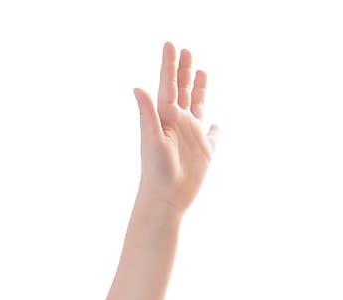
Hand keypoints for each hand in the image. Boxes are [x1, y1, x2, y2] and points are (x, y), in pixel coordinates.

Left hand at [133, 42, 218, 214]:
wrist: (165, 200)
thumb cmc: (156, 172)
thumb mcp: (151, 139)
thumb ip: (146, 112)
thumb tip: (137, 87)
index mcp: (166, 117)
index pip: (168, 85)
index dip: (169, 64)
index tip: (170, 44)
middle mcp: (179, 124)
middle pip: (182, 91)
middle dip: (184, 70)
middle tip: (186, 50)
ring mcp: (192, 137)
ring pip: (197, 106)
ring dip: (198, 89)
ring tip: (201, 71)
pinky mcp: (205, 152)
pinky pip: (212, 135)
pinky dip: (215, 128)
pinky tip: (216, 123)